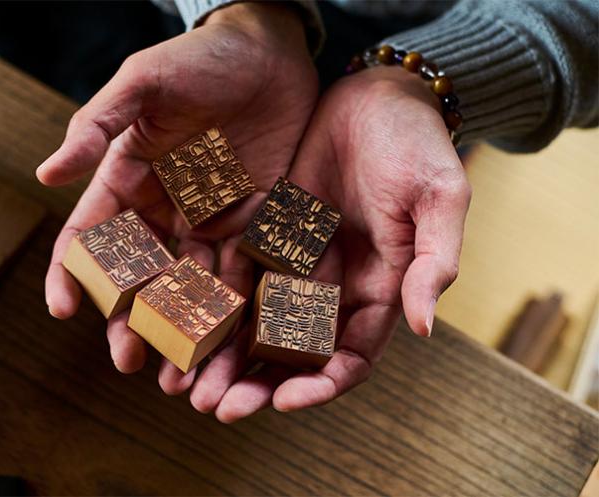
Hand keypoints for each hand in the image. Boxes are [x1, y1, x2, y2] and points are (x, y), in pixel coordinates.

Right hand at [37, 3, 317, 386]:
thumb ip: (98, 126)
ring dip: (184, 329)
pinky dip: (235, 308)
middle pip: (142, 274)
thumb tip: (46, 174)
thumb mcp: (144, 84)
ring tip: (178, 374)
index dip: (73, 271)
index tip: (62, 309)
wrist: (271, 51)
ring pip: (191, 285)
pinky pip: (244, 270)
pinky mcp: (256, 221)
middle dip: (132, 319)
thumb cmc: (200, 58)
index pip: (92, 235)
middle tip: (127, 360)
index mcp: (129, 179)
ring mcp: (212, 219)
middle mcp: (166, 208)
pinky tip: (228, 343)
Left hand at [204, 66, 470, 420]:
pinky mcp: (266, 235)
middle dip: (257, 384)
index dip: (320, 385)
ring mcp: (297, 264)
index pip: (350, 358)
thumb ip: (433, 262)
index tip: (284, 401)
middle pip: (293, 354)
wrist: (376, 96)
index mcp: (379, 291)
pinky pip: (236, 278)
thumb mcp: (438, 199)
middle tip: (217, 408)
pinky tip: (181, 322)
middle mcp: (334, 289)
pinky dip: (212, 305)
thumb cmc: (417, 145)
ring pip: (256, 325)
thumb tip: (426, 328)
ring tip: (186, 384)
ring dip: (224, 357)